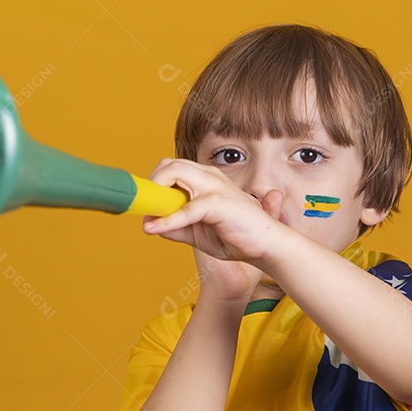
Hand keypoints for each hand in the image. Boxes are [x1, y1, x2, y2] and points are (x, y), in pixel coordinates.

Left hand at [142, 158, 286, 284]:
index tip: (144, 203)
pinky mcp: (218, 203)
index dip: (154, 184)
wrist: (267, 246)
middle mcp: (209, 176)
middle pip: (168, 164)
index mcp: (206, 179)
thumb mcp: (198, 233)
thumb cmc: (236, 237)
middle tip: (146, 208)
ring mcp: (214, 186)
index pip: (172, 168)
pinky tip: (156, 229)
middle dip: (151, 184)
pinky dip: (168, 219)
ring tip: (149, 214)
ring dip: (155, 193)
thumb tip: (150, 224)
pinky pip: (186, 208)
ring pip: (173, 173)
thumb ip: (175, 227)